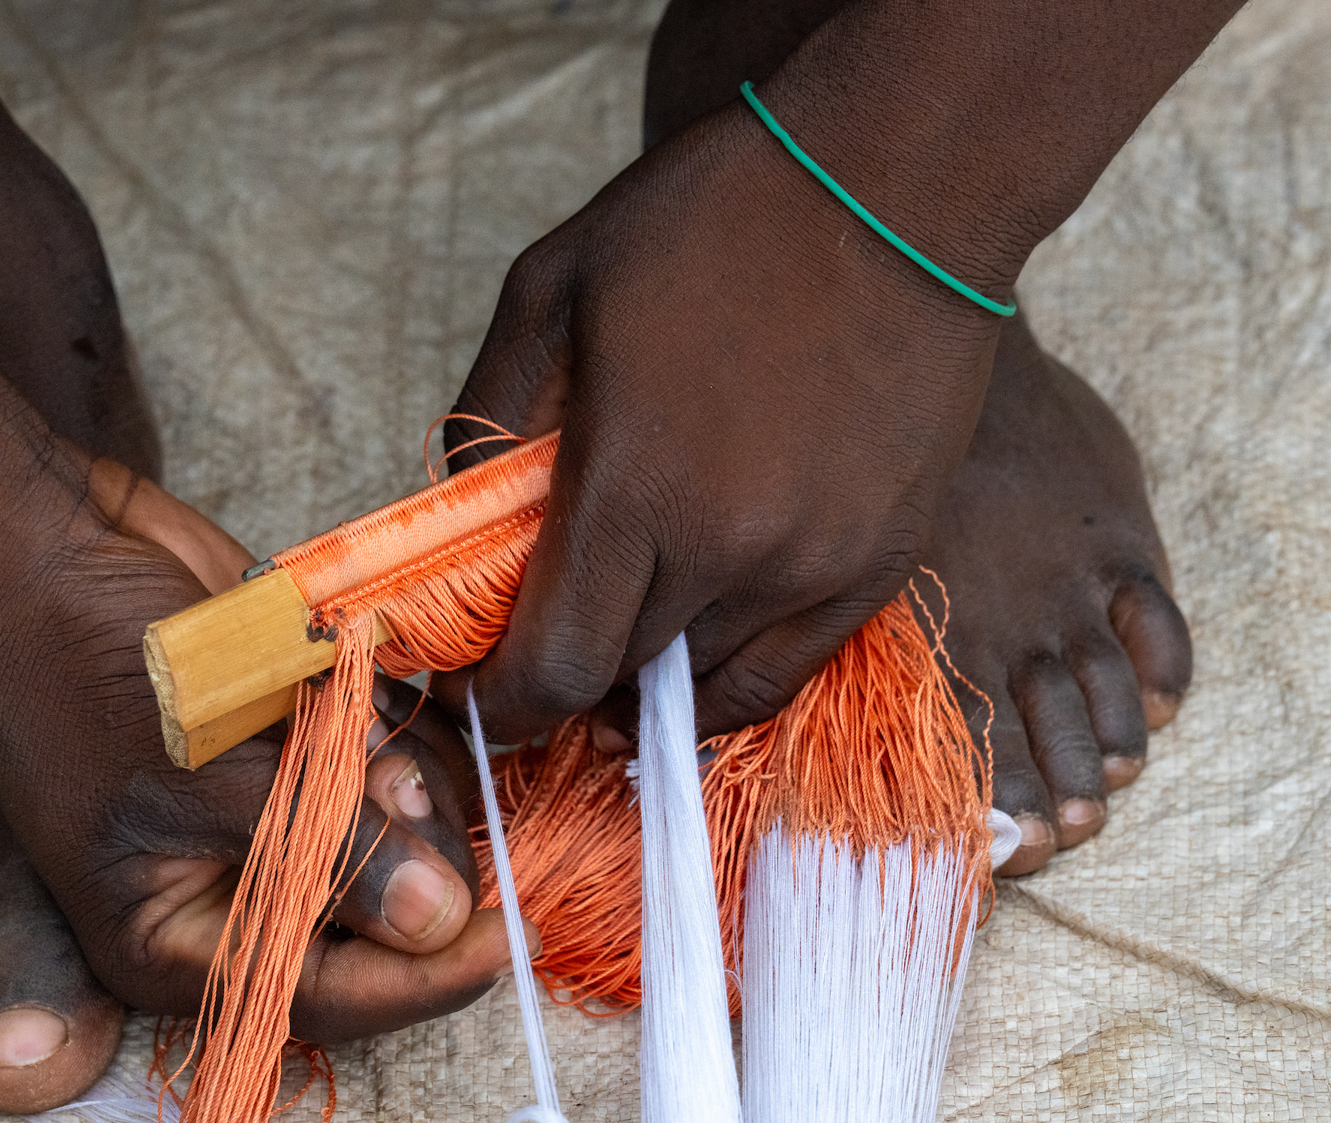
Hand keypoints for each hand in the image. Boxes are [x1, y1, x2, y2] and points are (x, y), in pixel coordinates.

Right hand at [0, 455, 516, 1041]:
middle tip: (390, 779)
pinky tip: (343, 677)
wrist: (48, 548)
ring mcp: (278, 811)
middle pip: (382, 923)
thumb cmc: (82, 674)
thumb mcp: (200, 780)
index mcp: (178, 939)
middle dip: (409, 853)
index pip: (325, 997)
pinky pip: (394, 762)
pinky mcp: (306, 741)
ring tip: (344, 713)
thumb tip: (438, 924)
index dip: (424, 978)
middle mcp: (236, 890)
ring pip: (404, 837)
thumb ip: (322, 854)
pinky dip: (396, 724)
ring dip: (403, 779)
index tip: (510, 935)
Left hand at [438, 104, 1004, 741]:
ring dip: (643, 675)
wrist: (897, 178)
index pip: (552, 670)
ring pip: (700, 687)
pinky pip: (785, 675)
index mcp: (633, 486)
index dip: (498, 706)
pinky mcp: (883, 562)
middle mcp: (729, 551)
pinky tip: (692, 653)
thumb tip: (462, 526)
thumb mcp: (549, 287)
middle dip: (561, 676)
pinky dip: (724, 681)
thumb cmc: (711, 218)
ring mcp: (816, 566)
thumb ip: (486, 418)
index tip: (475, 694)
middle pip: (618, 682)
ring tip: (618, 627)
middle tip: (538, 631)